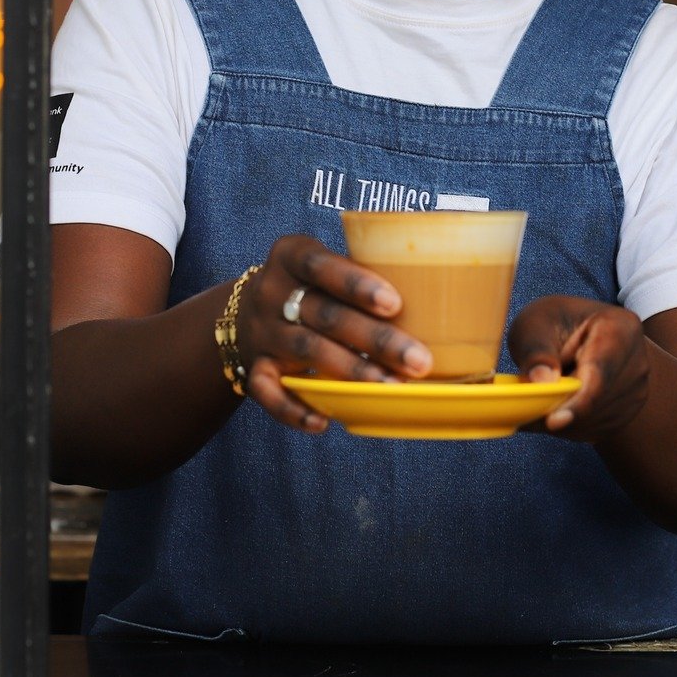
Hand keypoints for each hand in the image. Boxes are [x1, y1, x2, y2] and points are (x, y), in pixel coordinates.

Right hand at [236, 234, 433, 433]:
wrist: (241, 313)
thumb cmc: (309, 287)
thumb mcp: (323, 267)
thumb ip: (361, 278)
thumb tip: (435, 301)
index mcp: (292, 255)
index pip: (321, 265)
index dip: (356, 284)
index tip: (395, 303)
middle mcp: (272, 291)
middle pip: (326, 315)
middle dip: (375, 339)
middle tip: (419, 360)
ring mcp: (262, 331)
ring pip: (308, 351)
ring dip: (352, 372)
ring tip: (392, 388)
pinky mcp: (253, 366)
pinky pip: (268, 392)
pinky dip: (293, 409)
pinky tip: (324, 421)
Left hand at [508, 295, 649, 440]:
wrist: (576, 333)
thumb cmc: (553, 323)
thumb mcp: (535, 325)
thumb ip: (536, 351)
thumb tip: (541, 381)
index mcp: (620, 327)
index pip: (601, 372)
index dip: (578, 400)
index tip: (552, 421)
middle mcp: (638, 360)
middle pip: (600, 401)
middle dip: (562, 412)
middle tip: (523, 413)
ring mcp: (638, 388)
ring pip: (597, 420)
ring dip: (563, 422)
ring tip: (535, 404)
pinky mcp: (629, 410)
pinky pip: (597, 430)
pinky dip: (570, 428)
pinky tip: (553, 410)